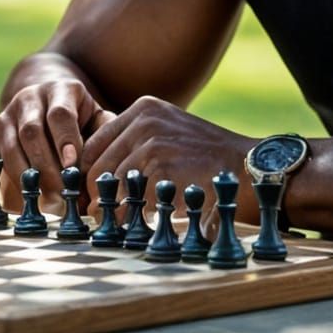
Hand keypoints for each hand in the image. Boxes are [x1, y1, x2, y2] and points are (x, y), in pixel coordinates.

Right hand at [0, 77, 113, 200]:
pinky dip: (14, 177)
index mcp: (62, 89)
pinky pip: (1, 156)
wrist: (48, 100)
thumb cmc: (81, 117)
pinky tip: (29, 193)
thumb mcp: (96, 119)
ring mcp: (10, 111)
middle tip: (62, 192)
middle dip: (47, 166)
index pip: (60, 114)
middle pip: (33, 131)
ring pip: (13, 146)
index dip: (65, 141)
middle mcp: (32, 96)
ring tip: (47, 198)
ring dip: (29, 175)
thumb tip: (105, 168)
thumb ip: (104, 137)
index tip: (72, 166)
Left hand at [79, 97, 254, 227]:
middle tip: (95, 215)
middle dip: (93, 194)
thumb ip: (136, 143)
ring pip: (111, 185)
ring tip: (114, 222)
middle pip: (97, 165)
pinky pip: (132, 199)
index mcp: (143, 108)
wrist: (246, 166)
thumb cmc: (206, 155)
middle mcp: (143, 120)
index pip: (94, 143)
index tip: (87, 194)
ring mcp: (152, 143)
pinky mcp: (163, 168)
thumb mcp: (169, 131)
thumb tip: (96, 175)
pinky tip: (138, 224)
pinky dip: (131, 216)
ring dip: (111, 208)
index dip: (86, 173)